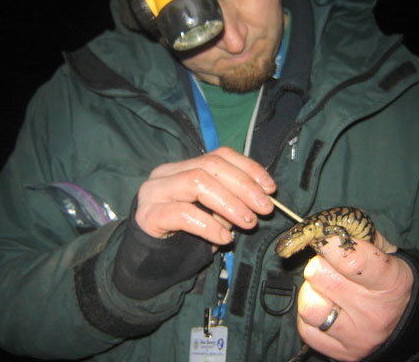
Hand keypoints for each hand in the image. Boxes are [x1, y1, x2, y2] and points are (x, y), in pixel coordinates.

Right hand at [135, 147, 276, 244]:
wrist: (148, 262)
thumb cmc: (183, 236)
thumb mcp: (212, 215)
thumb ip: (229, 203)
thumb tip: (259, 199)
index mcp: (183, 167)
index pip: (219, 155)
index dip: (249, 168)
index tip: (270, 189)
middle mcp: (166, 173)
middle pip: (210, 166)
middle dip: (244, 186)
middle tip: (264, 209)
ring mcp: (154, 192)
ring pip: (197, 182)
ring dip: (230, 203)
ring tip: (247, 222)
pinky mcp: (148, 215)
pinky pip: (182, 213)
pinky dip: (208, 225)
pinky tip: (224, 238)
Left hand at [296, 232, 413, 360]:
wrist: (402, 318)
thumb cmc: (386, 277)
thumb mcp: (383, 251)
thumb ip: (355, 235)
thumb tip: (322, 226)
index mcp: (388, 281)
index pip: (350, 259)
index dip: (329, 243)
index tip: (324, 237)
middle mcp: (372, 313)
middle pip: (318, 276)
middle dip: (318, 265)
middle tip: (328, 267)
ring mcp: (355, 336)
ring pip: (308, 305)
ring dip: (310, 292)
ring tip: (324, 290)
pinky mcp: (339, 351)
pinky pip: (305, 328)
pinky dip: (309, 317)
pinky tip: (324, 308)